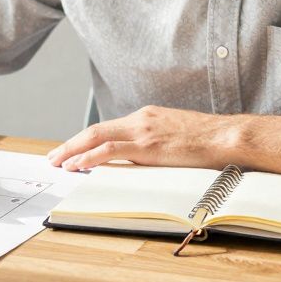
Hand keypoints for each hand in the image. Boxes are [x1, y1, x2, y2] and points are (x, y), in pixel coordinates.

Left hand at [46, 105, 237, 170]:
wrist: (227, 136)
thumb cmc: (207, 142)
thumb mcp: (175, 136)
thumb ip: (155, 143)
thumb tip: (142, 159)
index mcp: (146, 117)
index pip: (107, 128)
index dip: (84, 139)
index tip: (70, 149)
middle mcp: (140, 119)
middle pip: (95, 130)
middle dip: (70, 144)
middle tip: (53, 157)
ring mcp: (143, 130)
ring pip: (97, 138)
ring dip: (73, 151)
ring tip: (58, 163)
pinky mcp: (148, 145)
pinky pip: (110, 151)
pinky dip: (89, 157)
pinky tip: (77, 164)